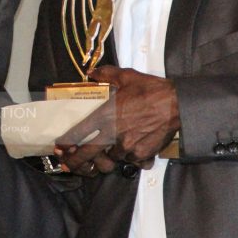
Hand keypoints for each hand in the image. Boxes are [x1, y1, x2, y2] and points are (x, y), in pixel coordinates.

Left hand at [54, 66, 179, 174]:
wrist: (177, 103)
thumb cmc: (151, 89)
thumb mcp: (127, 76)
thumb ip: (106, 74)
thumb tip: (91, 73)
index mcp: (105, 115)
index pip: (78, 133)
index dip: (66, 143)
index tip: (60, 148)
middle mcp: (113, 134)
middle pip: (88, 154)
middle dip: (75, 162)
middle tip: (70, 164)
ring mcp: (127, 147)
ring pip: (110, 159)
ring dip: (106, 159)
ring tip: (103, 158)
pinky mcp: (141, 155)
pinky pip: (131, 161)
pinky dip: (130, 159)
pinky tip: (132, 152)